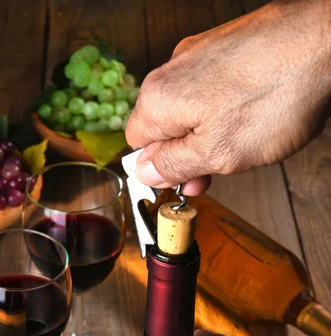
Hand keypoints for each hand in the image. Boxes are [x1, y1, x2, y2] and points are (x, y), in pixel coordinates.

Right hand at [125, 0, 330, 195]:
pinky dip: (229, 108)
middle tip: (218, 171)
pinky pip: (215, 89)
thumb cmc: (274, 96)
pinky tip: (254, 116)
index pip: (136, 143)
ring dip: (211, 133)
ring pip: (192, 108)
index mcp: (158, 100)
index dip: (159, 167)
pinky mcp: (226, 46)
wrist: (324, 41)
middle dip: (189, 153)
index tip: (185, 180)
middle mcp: (172, 70)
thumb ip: (174, 165)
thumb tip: (146, 172)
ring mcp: (200, 54)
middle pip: (165, 125)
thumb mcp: (217, 153)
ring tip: (244, 142)